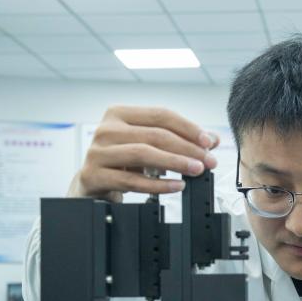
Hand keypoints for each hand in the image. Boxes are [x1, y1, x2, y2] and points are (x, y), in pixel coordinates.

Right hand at [69, 106, 218, 200]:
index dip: (188, 127)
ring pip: (143, 154)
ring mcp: (97, 152)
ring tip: (196, 171)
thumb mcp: (148, 146)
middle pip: (155, 135)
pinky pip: (132, 181)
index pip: (161, 115)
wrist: (90, 185)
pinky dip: (158, 185)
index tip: (209, 142)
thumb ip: (177, 140)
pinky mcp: (93, 175)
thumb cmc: (121, 162)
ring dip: (175, 163)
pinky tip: (176, 186)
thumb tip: (211, 140)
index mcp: (119, 114)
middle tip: (208, 161)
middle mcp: (105, 129)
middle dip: (187, 148)